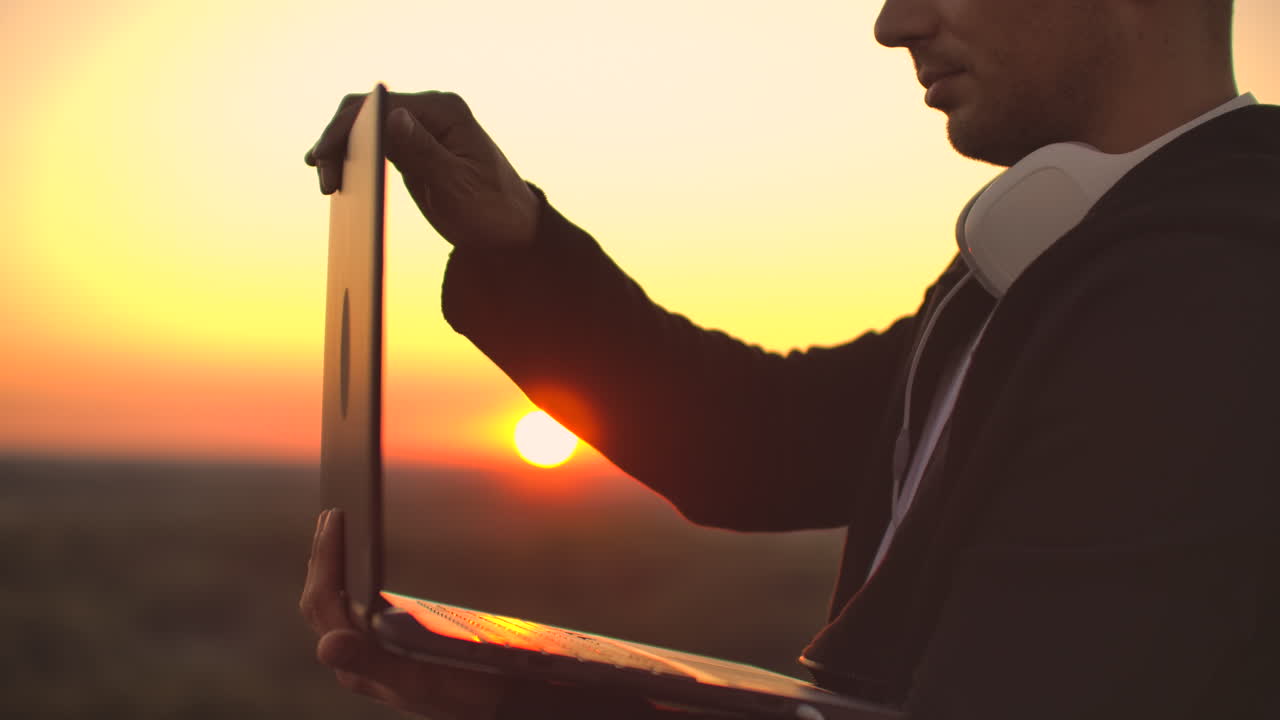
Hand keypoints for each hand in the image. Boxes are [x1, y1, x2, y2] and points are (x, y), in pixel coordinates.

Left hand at [299, 509, 506, 718]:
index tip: (334, 519)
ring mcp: (372, 655)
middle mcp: (358, 659)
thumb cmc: (464, 694)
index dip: (324, 559)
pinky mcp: (389, 650)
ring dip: (334, 567)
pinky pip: (356, 609)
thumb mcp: (419, 678)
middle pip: (323, 601)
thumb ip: (372, 662)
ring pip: (337, 605)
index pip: (324, 602)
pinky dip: (353, 580)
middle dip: (323, 557)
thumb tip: (327, 644)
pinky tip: (363, 567)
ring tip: (338, 534)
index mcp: (358, 663)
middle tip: (331, 516)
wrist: (499, 705)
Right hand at [305, 91, 539, 248]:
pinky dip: (354, 155)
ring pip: (366, 126)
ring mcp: (423, 128)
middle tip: (323, 179)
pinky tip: (336, 173)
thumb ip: (423, 152)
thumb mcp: (456, 186)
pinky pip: (376, 143)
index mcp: (445, 111)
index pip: (379, 106)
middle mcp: (432, 112)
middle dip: (338, 139)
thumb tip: (391, 117)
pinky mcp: (416, 148)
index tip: (322, 160)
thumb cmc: (492, 210)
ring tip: (325, 180)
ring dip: (342, 148)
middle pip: (367, 111)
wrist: (511, 230)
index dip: (344, 129)